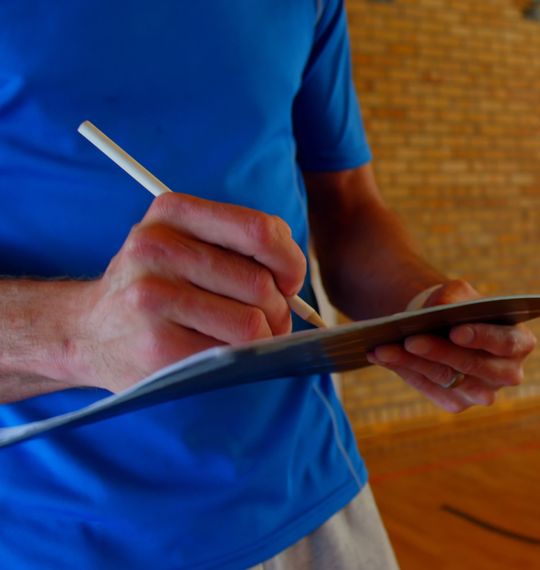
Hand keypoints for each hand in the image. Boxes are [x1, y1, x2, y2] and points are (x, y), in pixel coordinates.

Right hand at [70, 193, 306, 391]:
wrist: (86, 331)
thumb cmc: (156, 287)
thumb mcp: (184, 243)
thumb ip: (240, 244)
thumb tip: (294, 276)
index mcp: (171, 212)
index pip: (260, 230)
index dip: (290, 261)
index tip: (288, 282)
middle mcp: (156, 248)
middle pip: (260, 283)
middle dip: (279, 310)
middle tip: (270, 321)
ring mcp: (152, 297)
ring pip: (251, 322)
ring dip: (264, 337)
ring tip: (249, 338)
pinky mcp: (156, 344)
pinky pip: (230, 354)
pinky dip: (241, 359)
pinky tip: (223, 353)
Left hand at [367, 280, 536, 411]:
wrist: (444, 328)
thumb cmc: (459, 306)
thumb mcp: (459, 293)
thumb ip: (454, 296)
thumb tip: (440, 309)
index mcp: (520, 342)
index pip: (506, 343)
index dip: (482, 338)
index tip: (456, 331)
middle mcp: (507, 373)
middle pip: (473, 366)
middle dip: (439, 352)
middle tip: (410, 339)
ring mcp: (483, 393)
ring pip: (447, 379)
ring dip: (412, 363)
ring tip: (383, 347)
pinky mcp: (457, 403)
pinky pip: (429, 389)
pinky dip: (404, 371)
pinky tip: (382, 356)